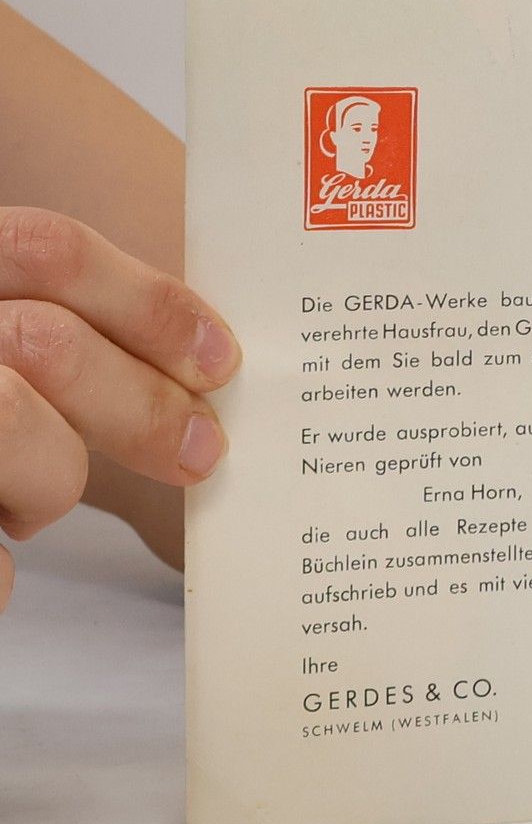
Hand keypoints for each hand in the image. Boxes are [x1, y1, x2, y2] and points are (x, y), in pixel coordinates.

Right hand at [0, 206, 239, 611]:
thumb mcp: (6, 347)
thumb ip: (53, 333)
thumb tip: (192, 369)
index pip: (46, 249)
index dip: (147, 302)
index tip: (219, 362)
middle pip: (42, 341)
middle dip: (138, 405)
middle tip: (199, 452)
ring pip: (11, 424)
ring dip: (47, 482)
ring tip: (28, 510)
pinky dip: (1, 574)